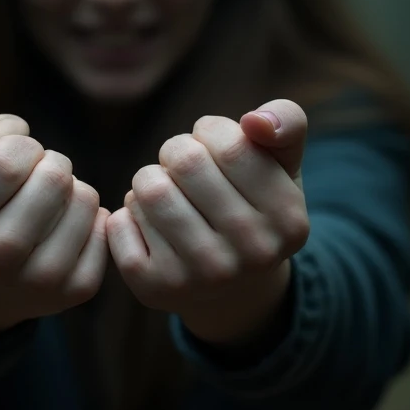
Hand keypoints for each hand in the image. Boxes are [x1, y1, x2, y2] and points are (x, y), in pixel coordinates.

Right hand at [0, 108, 108, 333]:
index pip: (7, 161)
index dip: (20, 146)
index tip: (9, 161)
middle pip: (52, 178)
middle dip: (50, 162)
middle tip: (34, 179)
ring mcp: (32, 285)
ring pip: (84, 199)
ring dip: (72, 186)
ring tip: (48, 201)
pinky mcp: (74, 293)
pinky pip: (104, 225)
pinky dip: (90, 214)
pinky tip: (65, 225)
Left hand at [106, 101, 309, 345]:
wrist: (229, 285)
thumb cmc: (251, 204)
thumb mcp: (281, 162)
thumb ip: (286, 122)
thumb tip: (255, 120)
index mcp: (289, 219)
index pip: (230, 144)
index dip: (209, 132)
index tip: (213, 147)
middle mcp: (251, 255)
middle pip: (184, 161)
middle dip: (176, 152)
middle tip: (184, 169)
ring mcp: (203, 277)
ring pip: (148, 191)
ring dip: (150, 180)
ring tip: (166, 194)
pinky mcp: (156, 289)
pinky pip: (120, 224)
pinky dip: (128, 213)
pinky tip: (149, 225)